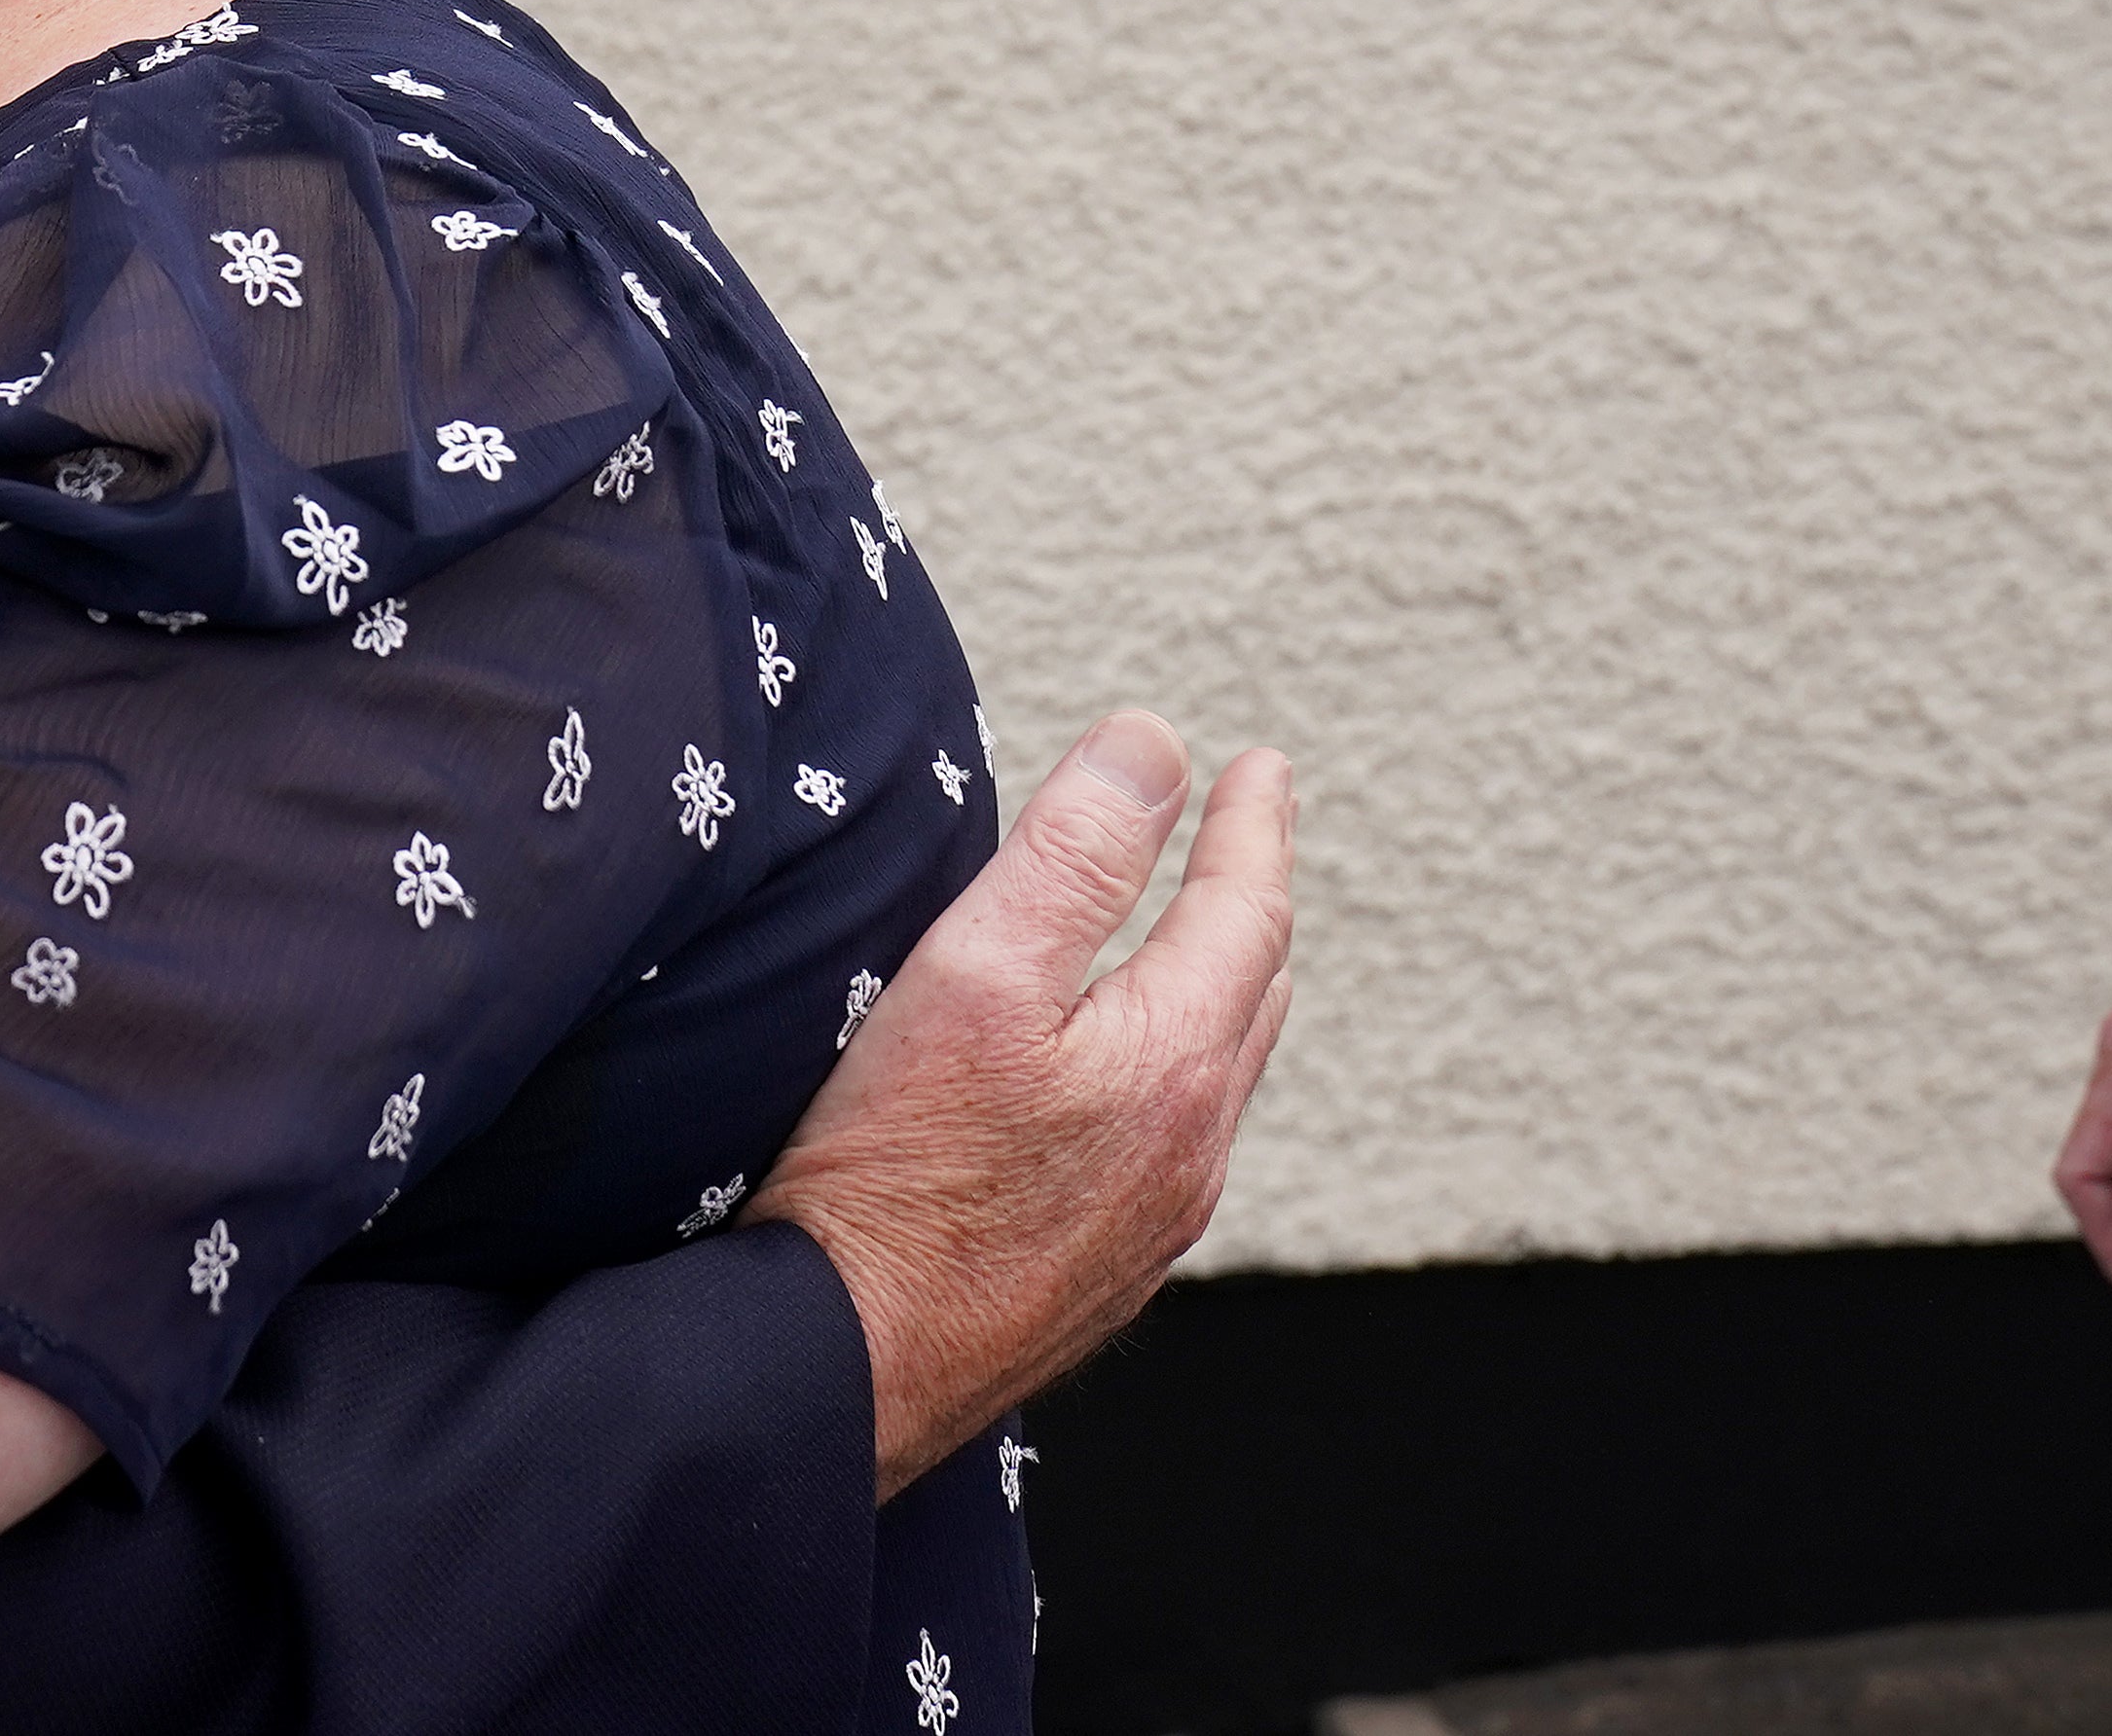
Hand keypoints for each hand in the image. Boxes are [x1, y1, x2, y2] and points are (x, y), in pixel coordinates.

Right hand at [744, 714, 1295, 1494]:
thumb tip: (1152, 748)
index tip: (1259, 767)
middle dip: (1251, 901)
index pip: (1244, 910)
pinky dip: (1178, 1066)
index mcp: (1173, 1061)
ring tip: (1205, 939)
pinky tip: (1130, 1078)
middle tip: (1244, 836)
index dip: (1251, 826)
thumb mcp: (974, 974)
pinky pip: (1177, 1140)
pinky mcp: (1104, 1270)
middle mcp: (1189, 1147)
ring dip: (1224, 986)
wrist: (852, 1362)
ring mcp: (1154, 1220)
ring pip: (1222, 1074)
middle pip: (1254, 993)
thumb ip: (1070, 855)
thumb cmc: (896, 1175)